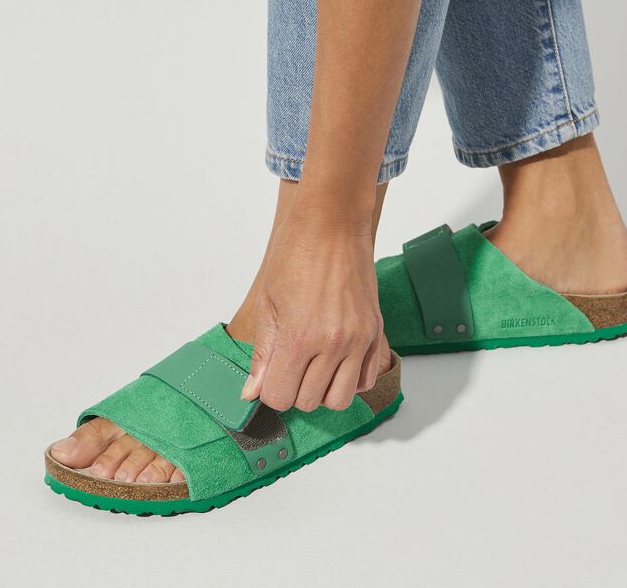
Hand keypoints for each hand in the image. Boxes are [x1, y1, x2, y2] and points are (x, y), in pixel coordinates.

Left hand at [241, 199, 382, 411]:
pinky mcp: (375, 331)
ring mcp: (358, 339)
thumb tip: (252, 392)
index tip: (270, 373)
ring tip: (312, 365)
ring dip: (322, 390)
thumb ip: (262, 353)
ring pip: (340, 400)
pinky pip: (366, 380)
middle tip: (289, 363)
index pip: (280, 397)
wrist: (332, 224)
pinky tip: (334, 360)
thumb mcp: (267, 303)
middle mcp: (333, 343)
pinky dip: (349, 380)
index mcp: (300, 336)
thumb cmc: (295, 253)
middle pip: (309, 402)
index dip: (269, 389)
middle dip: (293, 389)